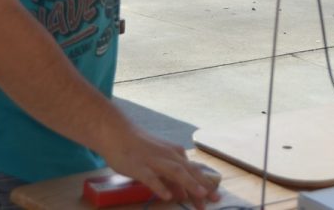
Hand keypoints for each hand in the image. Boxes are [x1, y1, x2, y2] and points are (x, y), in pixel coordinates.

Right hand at [101, 125, 220, 207]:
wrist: (117, 133)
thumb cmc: (140, 149)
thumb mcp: (160, 162)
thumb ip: (172, 179)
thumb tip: (185, 194)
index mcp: (175, 154)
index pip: (193, 172)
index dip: (205, 185)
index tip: (216, 199)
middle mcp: (169, 156)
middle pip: (188, 172)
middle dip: (203, 186)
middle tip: (215, 200)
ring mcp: (154, 160)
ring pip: (175, 172)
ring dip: (189, 183)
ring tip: (200, 195)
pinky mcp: (139, 166)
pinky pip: (150, 178)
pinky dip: (159, 186)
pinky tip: (166, 197)